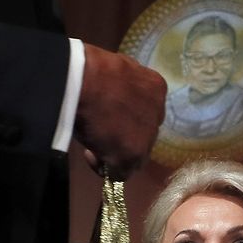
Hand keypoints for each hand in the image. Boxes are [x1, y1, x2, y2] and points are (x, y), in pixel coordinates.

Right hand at [75, 44, 164, 175]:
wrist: (83, 80)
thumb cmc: (91, 70)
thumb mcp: (114, 73)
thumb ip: (120, 88)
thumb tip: (112, 100)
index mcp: (156, 87)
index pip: (146, 108)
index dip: (127, 115)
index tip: (108, 115)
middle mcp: (159, 112)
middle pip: (144, 131)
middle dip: (125, 134)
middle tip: (102, 131)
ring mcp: (147, 135)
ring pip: (136, 154)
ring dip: (115, 152)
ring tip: (93, 144)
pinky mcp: (133, 154)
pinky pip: (121, 172)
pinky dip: (104, 168)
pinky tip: (90, 155)